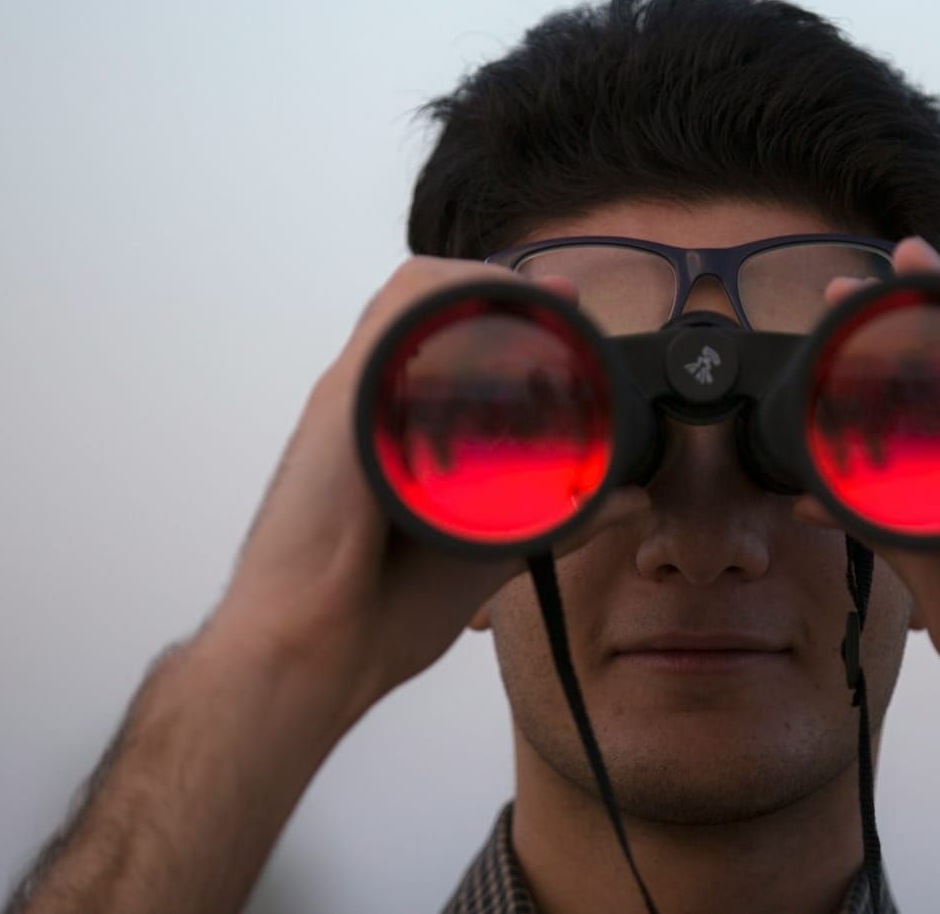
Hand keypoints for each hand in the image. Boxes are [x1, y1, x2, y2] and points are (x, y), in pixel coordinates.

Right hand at [212, 256, 650, 728]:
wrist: (308, 655)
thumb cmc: (375, 614)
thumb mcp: (490, 550)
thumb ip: (560, 519)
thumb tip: (631, 501)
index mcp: (388, 430)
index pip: (441, 336)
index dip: (503, 311)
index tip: (567, 317)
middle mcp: (366, 403)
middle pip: (426, 302)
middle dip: (498, 288)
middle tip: (563, 306)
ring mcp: (350, 400)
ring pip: (410, 297)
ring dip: (479, 284)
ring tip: (541, 302)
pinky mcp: (341, 408)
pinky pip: (391, 321)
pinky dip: (446, 299)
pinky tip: (493, 308)